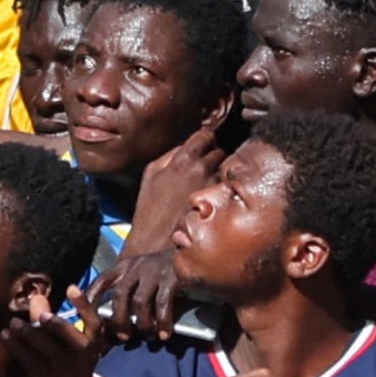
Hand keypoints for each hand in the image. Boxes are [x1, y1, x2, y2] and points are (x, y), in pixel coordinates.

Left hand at [2, 287, 110, 376]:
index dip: (85, 306)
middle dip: (54, 322)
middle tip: (38, 312)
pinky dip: (13, 344)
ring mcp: (61, 373)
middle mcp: (81, 363)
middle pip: (71, 335)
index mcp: (90, 354)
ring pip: (43, 344)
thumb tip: (37, 296)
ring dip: (25, 330)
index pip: (95, 326)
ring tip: (13, 324)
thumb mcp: (61, 355)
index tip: (72, 287)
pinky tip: (5, 336)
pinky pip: (26, 356)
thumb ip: (50, 325)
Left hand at [89, 249, 181, 342]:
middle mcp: (136, 266)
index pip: (102, 279)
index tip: (86, 314)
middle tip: (123, 336)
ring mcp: (153, 271)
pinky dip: (163, 321)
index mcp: (126, 265)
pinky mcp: (171, 276)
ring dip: (142, 323)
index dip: (92, 296)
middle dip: (119, 319)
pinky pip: (162, 303)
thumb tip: (118, 315)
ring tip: (147, 336)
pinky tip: (165, 333)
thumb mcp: (142, 272)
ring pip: (139, 302)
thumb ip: (129, 286)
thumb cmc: (164, 268)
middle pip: (119, 295)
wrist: (194, 250)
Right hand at [130, 125, 226, 250]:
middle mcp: (201, 169)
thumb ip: (171, 155)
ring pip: (224, 169)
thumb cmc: (150, 208)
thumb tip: (186, 147)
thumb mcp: (151, 173)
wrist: (155, 241)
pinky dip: (219, 189)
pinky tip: (208, 198)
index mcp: (183, 159)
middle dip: (213, 156)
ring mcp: (213, 185)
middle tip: (203, 168)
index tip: (204, 145)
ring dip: (217, 173)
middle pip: (220, 150)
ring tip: (203, 185)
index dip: (205, 140)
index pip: (206, 135)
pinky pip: (225, 187)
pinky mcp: (220, 201)